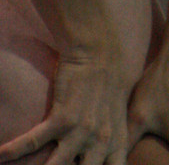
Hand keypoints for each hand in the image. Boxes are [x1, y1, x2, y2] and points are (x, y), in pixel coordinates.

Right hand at [0, 38, 129, 164]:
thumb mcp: (120, 118)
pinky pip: (33, 140)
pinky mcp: (62, 117)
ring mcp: (81, 131)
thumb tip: (100, 161)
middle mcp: (100, 142)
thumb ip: (111, 144)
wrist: (101, 52)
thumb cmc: (109, 86)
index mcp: (116, 145)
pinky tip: (0, 154)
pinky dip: (14, 150)